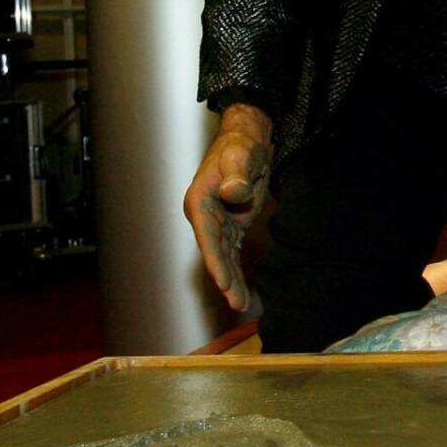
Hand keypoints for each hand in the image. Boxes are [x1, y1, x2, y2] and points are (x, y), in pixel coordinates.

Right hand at [183, 103, 272, 311]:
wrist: (246, 142)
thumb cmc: (240, 146)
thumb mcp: (240, 155)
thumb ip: (237, 175)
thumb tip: (234, 193)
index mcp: (200, 201)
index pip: (208, 236)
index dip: (216, 260)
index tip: (224, 281)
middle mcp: (204, 216)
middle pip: (215, 252)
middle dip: (225, 278)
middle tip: (236, 301)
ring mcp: (217, 222)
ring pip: (224, 256)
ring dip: (232, 280)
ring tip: (241, 304)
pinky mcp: (231, 225)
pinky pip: (232, 251)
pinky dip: (236, 269)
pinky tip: (242, 289)